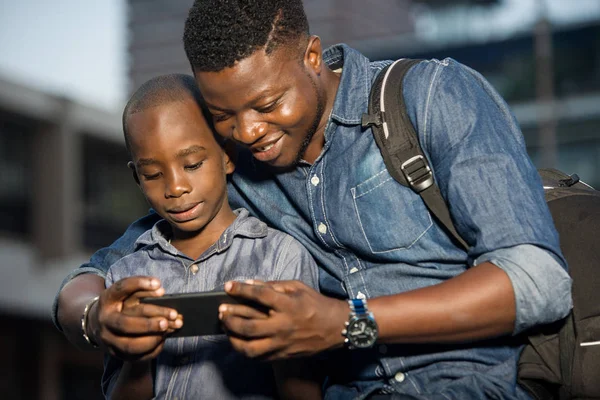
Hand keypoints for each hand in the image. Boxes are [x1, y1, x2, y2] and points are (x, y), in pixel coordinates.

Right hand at [88, 276, 182, 361]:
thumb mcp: (126, 293)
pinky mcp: (116, 353)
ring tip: (170, 328)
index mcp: (107, 300)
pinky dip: (153, 349)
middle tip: (173, 316)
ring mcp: (108, 340)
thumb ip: (142, 290)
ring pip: (130, 345)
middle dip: (150, 322)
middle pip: (125, 324)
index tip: (159, 283)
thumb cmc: (121, 304)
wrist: (101, 323)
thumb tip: (161, 291)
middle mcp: (105, 321)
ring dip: (153, 338)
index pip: (121, 289)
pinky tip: (164, 339)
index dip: (139, 284)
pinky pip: (136, 357)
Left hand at [219, 280, 348, 359]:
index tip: (228, 286)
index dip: (241, 289)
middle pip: (249, 325)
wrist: (336, 328)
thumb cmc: (315, 304)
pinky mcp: (282, 355)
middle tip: (221, 311)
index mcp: (288, 305)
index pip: (260, 295)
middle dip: (230, 318)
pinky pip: (258, 356)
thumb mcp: (297, 287)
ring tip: (226, 328)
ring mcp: (282, 343)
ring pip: (249, 347)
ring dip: (233, 338)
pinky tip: (238, 340)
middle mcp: (283, 326)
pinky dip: (244, 349)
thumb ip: (274, 286)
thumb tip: (252, 283)